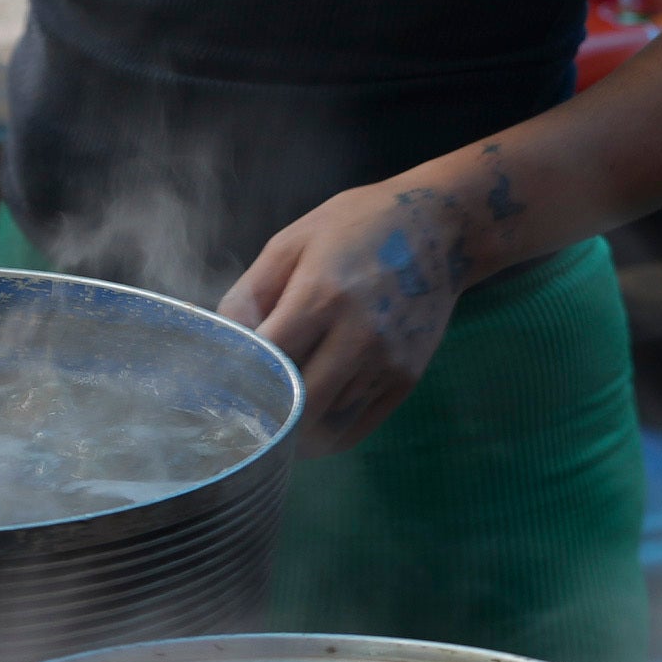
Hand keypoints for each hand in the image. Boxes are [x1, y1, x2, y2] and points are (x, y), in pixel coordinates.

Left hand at [217, 173, 479, 451]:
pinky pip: (357, 427)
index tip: (223, 385)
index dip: (240, 379)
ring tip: (275, 415)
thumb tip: (224, 344)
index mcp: (321, 296)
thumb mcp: (291, 242)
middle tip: (244, 414)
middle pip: (298, 407)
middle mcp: (358, 336)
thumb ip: (249, 295)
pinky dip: (326, 433)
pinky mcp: (406, 379)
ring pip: (326, 424)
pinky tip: (308, 422)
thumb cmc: (355, 228)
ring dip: (295, 428)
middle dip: (266, 415)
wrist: (438, 229)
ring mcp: (387, 362)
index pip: (268, 362)